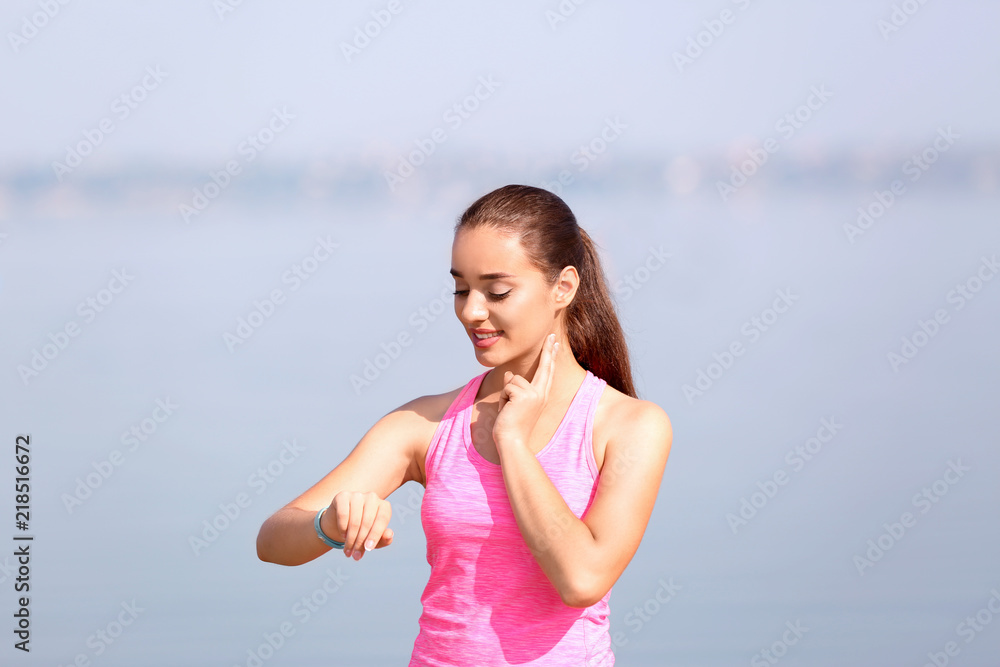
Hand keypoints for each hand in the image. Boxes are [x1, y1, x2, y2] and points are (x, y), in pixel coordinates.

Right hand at [325, 490, 393, 560]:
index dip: (375, 535)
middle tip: (355, 555)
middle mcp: (372, 497)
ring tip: (348, 551)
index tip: (368, 549)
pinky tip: (343, 536)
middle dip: (360, 542)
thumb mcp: (374, 538)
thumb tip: (389, 535)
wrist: (341, 523)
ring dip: (350, 540)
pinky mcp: (342, 496)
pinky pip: (343, 515)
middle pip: (367, 522)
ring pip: (355, 521)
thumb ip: (384, 538)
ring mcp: (357, 495)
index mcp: (383, 506)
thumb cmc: (362, 531)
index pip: (382, 519)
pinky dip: (343, 529)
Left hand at [493, 332, 558, 454]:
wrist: (512, 441)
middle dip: (547, 350)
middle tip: (552, 335)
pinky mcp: (524, 395)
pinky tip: (506, 411)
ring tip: (508, 411)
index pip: (547, 373)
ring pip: (513, 380)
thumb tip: (509, 374)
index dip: (550, 357)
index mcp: (541, 396)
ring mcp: (534, 394)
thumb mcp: (512, 404)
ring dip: (506, 395)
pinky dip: (503, 399)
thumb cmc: (511, 426)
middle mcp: (541, 394)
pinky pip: (507, 387)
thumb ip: (513, 388)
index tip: (555, 344)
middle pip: (544, 367)